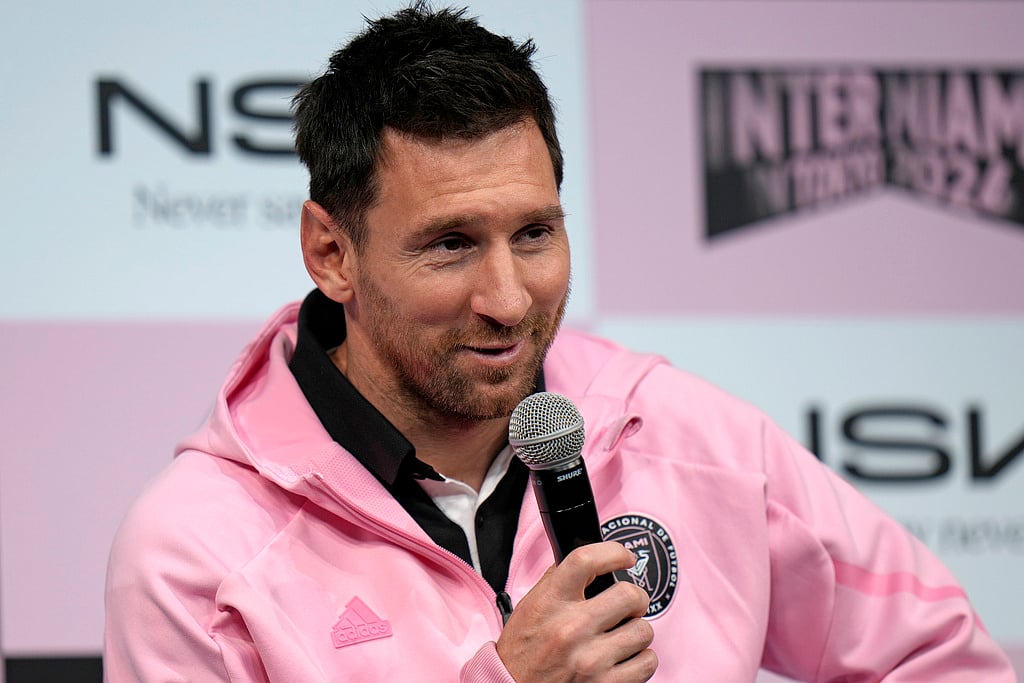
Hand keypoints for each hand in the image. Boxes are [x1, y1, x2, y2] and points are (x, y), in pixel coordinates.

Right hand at [496, 541, 657, 681]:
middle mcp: (571, 628)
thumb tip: (588, 562)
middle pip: (629, 594)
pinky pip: (647, 662)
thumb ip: (557, 581)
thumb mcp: (530, 606)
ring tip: (619, 636)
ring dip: (635, 631)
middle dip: (634, 598)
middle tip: (627, 604)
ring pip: (643, 630)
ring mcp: (591, 659)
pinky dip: (640, 659)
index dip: (614, 552)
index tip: (624, 557)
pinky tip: (623, 657)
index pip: (587, 560)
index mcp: (550, 602)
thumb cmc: (523, 652)